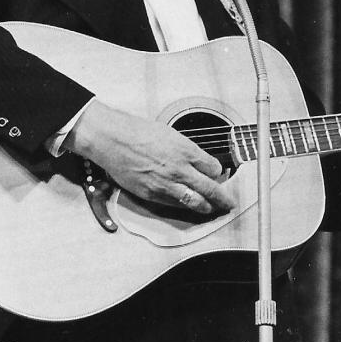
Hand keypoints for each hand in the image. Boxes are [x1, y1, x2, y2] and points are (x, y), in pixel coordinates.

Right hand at [69, 99, 233, 215]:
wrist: (112, 139)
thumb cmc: (136, 131)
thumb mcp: (169, 133)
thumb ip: (185, 149)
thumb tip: (197, 160)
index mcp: (186, 150)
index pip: (214, 168)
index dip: (218, 173)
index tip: (219, 175)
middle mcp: (180, 169)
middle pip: (211, 189)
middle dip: (223, 199)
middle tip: (229, 203)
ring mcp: (167, 184)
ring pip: (195, 202)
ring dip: (207, 208)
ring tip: (212, 210)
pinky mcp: (152, 194)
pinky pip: (175, 205)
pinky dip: (185, 207)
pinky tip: (189, 207)